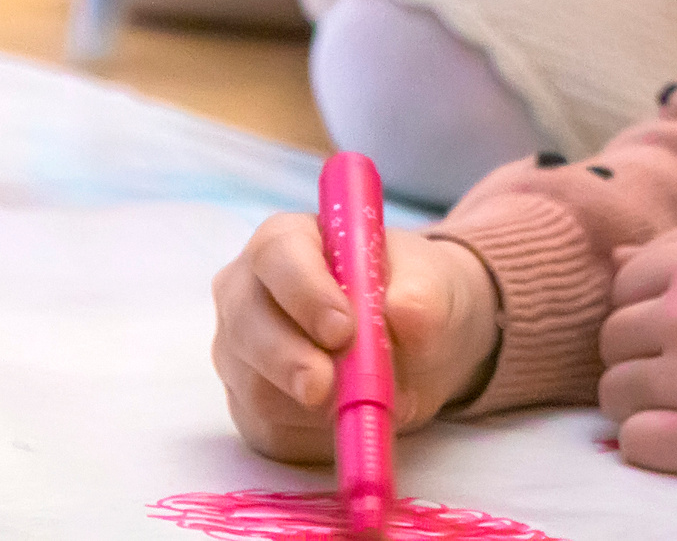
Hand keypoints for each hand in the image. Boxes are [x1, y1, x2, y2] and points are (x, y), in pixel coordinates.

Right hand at [210, 219, 501, 464]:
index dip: (305, 292)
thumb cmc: (413, 295)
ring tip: (373, 402)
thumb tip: (402, 312)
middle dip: (289, 360)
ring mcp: (243, 354)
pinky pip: (271, 430)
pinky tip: (350, 420)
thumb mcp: (433, 284)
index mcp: (288, 241)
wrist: (418, 345)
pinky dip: (314, 436)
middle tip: (330, 388)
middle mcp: (249, 293)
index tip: (343, 329)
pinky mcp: (251, 408)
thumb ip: (421, 294)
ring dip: (312, 407)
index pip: (277, 255)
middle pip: (247, 325)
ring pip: (255, 387)